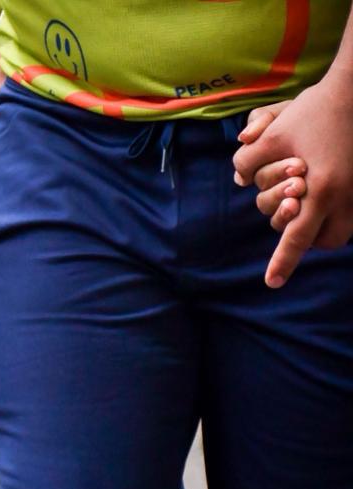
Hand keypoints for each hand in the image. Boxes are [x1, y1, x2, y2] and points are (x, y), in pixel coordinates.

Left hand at [231, 80, 352, 286]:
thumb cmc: (311, 113)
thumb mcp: (271, 136)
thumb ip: (248, 163)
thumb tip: (239, 181)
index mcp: (320, 189)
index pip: (297, 237)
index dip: (282, 262)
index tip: (271, 283)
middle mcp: (345, 196)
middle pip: (320, 240)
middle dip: (300, 236)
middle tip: (290, 210)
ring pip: (338, 232)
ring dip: (318, 229)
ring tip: (302, 207)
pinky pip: (349, 215)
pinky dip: (332, 214)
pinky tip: (317, 197)